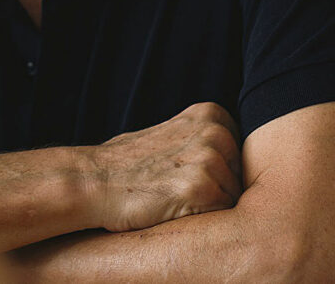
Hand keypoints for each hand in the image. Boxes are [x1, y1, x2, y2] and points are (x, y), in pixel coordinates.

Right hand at [89, 102, 242, 232]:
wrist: (94, 180)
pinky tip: (172, 210)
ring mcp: (210, 158)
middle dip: (218, 190)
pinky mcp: (202, 187)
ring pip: (233, 199)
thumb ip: (202, 138)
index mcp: (211, 114)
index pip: (240, 155)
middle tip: (177, 190)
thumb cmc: (127, 164)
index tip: (188, 175)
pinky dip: (202, 220)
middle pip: (240, 177)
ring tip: (172, 199)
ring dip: (209, 208)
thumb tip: (233, 157)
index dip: (219, 172)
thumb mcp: (170, 133)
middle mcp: (215, 132)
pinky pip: (222, 216)